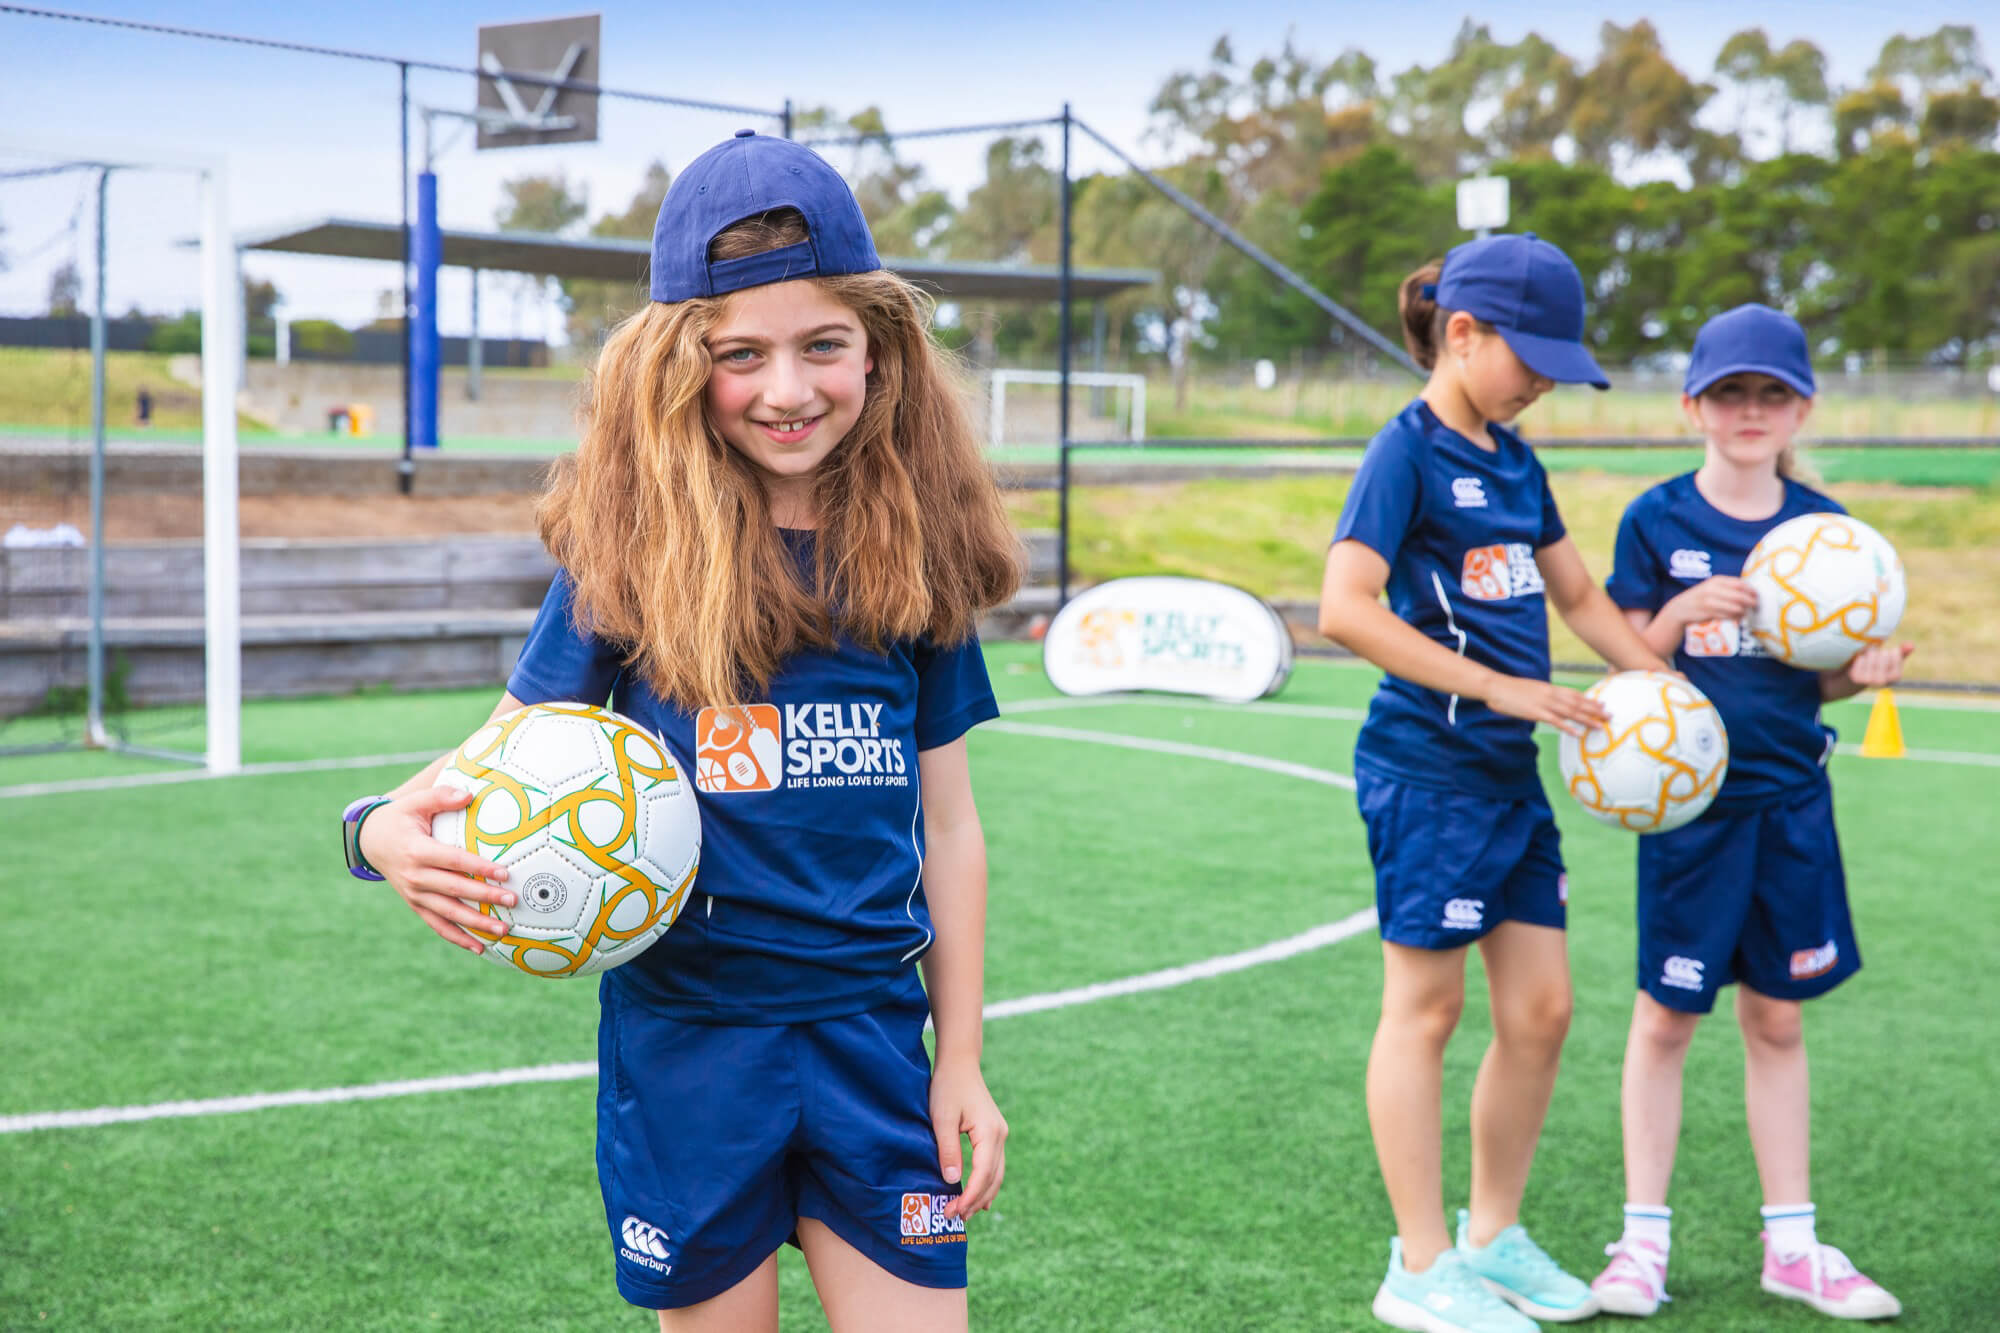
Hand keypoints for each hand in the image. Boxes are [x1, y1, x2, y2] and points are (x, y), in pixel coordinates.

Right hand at [359, 786, 514, 952]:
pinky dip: (457, 938)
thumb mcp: (415, 802)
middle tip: (513, 901)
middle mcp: (414, 877)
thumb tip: (470, 795)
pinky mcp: (414, 904)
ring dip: (476, 924)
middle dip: (484, 898)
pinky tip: (479, 948)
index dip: (479, 868)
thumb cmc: (399, 817)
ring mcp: (413, 894)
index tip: (504, 873)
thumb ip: (441, 796)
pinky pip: (437, 925)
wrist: (369, 841)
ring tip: (503, 931)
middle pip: (454, 890)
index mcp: (417, 851)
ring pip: (448, 913)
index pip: (454, 861)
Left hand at [929, 1055, 1007, 1218]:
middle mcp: (1000, 1136)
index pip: (983, 1174)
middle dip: (975, 1201)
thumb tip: (952, 1181)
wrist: (959, 1064)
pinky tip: (981, 1199)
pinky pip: (994, 1166)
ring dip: (982, 1195)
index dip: (970, 1196)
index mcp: (990, 1133)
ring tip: (964, 1213)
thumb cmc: (948, 1087)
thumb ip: (948, 1150)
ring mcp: (1000, 1135)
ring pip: (997, 1174)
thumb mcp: (942, 1118)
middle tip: (954, 1217)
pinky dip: (987, 1184)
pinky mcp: (994, 1134)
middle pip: (993, 1178)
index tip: (953, 1211)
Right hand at [1483, 675, 1610, 737]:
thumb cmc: (1510, 689)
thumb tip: (1550, 703)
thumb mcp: (1530, 690)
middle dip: (1594, 710)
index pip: (1574, 694)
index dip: (1589, 700)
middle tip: (1609, 716)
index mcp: (1549, 688)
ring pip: (1571, 712)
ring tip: (1600, 725)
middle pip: (1577, 703)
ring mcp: (1544, 703)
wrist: (1495, 687)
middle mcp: (1550, 694)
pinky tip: (1578, 733)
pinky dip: (1568, 727)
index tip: (1602, 704)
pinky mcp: (1536, 712)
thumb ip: (1542, 695)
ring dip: (1587, 719)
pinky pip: (1556, 721)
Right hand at [1664, 575, 1758, 626]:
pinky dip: (1734, 618)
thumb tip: (1750, 593)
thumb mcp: (1712, 588)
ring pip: (1734, 607)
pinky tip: (1737, 619)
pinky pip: (1727, 616)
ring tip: (1746, 614)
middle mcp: (1712, 589)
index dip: (1751, 590)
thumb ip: (1728, 588)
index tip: (1757, 595)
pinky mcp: (1707, 613)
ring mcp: (1709, 601)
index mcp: (1716, 581)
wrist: (1679, 608)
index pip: (1739, 583)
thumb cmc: (1700, 598)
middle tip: (1756, 606)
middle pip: (1738, 595)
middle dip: (1750, 601)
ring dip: (1743, 611)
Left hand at [1843, 641, 1913, 687]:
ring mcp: (1867, 681)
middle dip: (1883, 653)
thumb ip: (1902, 652)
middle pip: (1884, 660)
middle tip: (1880, 652)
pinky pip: (1861, 660)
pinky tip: (1862, 659)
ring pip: (1872, 659)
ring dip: (1872, 654)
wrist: (1857, 677)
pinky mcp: (1856, 677)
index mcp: (1893, 679)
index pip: (1898, 667)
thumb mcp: (1892, 659)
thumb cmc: (1879, 665)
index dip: (1896, 656)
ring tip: (1871, 654)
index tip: (1893, 650)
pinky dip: (1862, 657)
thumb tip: (1912, 645)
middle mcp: (1881, 682)